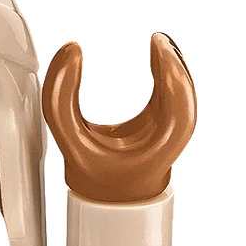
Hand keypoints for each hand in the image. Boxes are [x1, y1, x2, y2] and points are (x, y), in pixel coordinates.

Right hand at [42, 31, 196, 202]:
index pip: (178, 98)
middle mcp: (173, 138)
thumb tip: (70, 53)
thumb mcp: (69, 141)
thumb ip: (58, 100)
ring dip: (171, 65)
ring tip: (157, 47)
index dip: (168, 65)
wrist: (109, 204)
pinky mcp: (166, 125)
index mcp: (159, 146)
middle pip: (186, 90)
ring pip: (185, 90)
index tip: (155, 42)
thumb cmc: (95, 179)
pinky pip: (176, 93)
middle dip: (171, 60)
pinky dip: (167, 73)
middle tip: (156, 41)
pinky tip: (158, 58)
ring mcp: (173, 131)